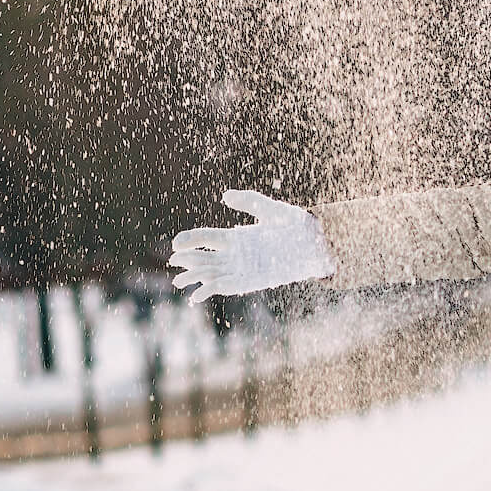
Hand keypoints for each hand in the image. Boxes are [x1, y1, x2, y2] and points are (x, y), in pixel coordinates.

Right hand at [168, 190, 334, 301]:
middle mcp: (235, 254)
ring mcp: (242, 269)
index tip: (176, 243)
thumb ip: (251, 201)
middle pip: (204, 257)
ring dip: (194, 277)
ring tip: (178, 281)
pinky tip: (196, 295)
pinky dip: (210, 291)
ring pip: (211, 274)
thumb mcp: (272, 210)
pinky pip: (226, 287)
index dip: (190, 240)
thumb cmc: (296, 225)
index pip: (206, 238)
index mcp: (236, 236)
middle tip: (174, 262)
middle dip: (188, 260)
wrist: (316, 245)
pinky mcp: (250, 282)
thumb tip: (226, 195)